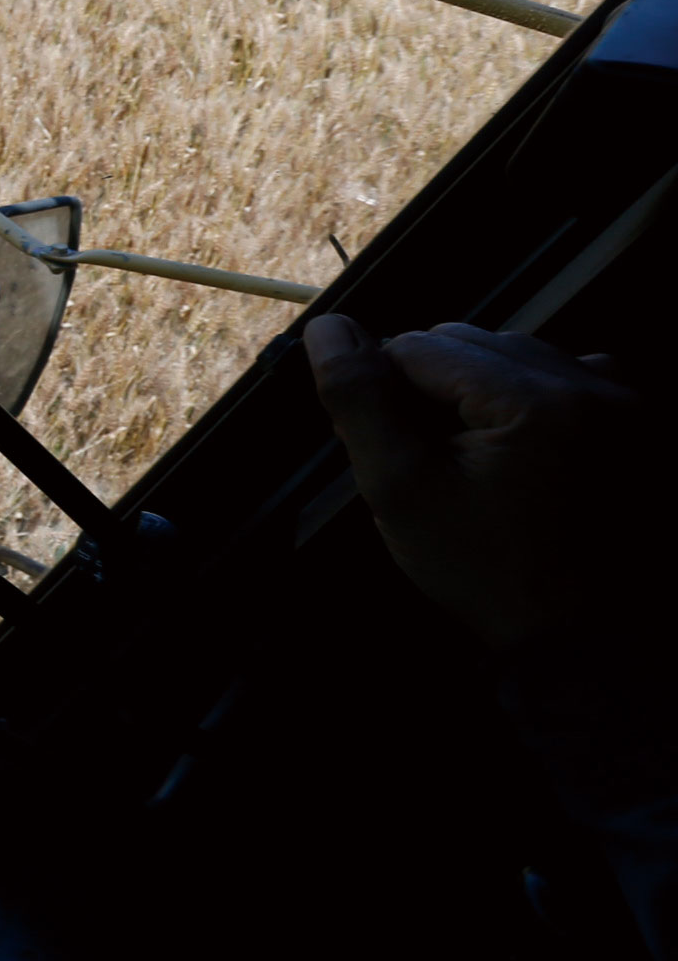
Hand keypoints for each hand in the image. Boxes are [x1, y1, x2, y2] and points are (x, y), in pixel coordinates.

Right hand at [303, 316, 638, 653]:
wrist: (580, 633)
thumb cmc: (487, 571)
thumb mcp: (402, 491)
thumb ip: (360, 402)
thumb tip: (326, 327)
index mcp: (537, 400)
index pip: (418, 347)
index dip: (388, 397)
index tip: (397, 455)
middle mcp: (591, 384)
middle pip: (468, 342)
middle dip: (433, 390)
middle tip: (432, 460)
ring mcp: (622, 399)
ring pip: (509, 353)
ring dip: (477, 391)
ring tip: (474, 459)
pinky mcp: (634, 416)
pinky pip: (557, 373)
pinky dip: (526, 396)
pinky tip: (520, 448)